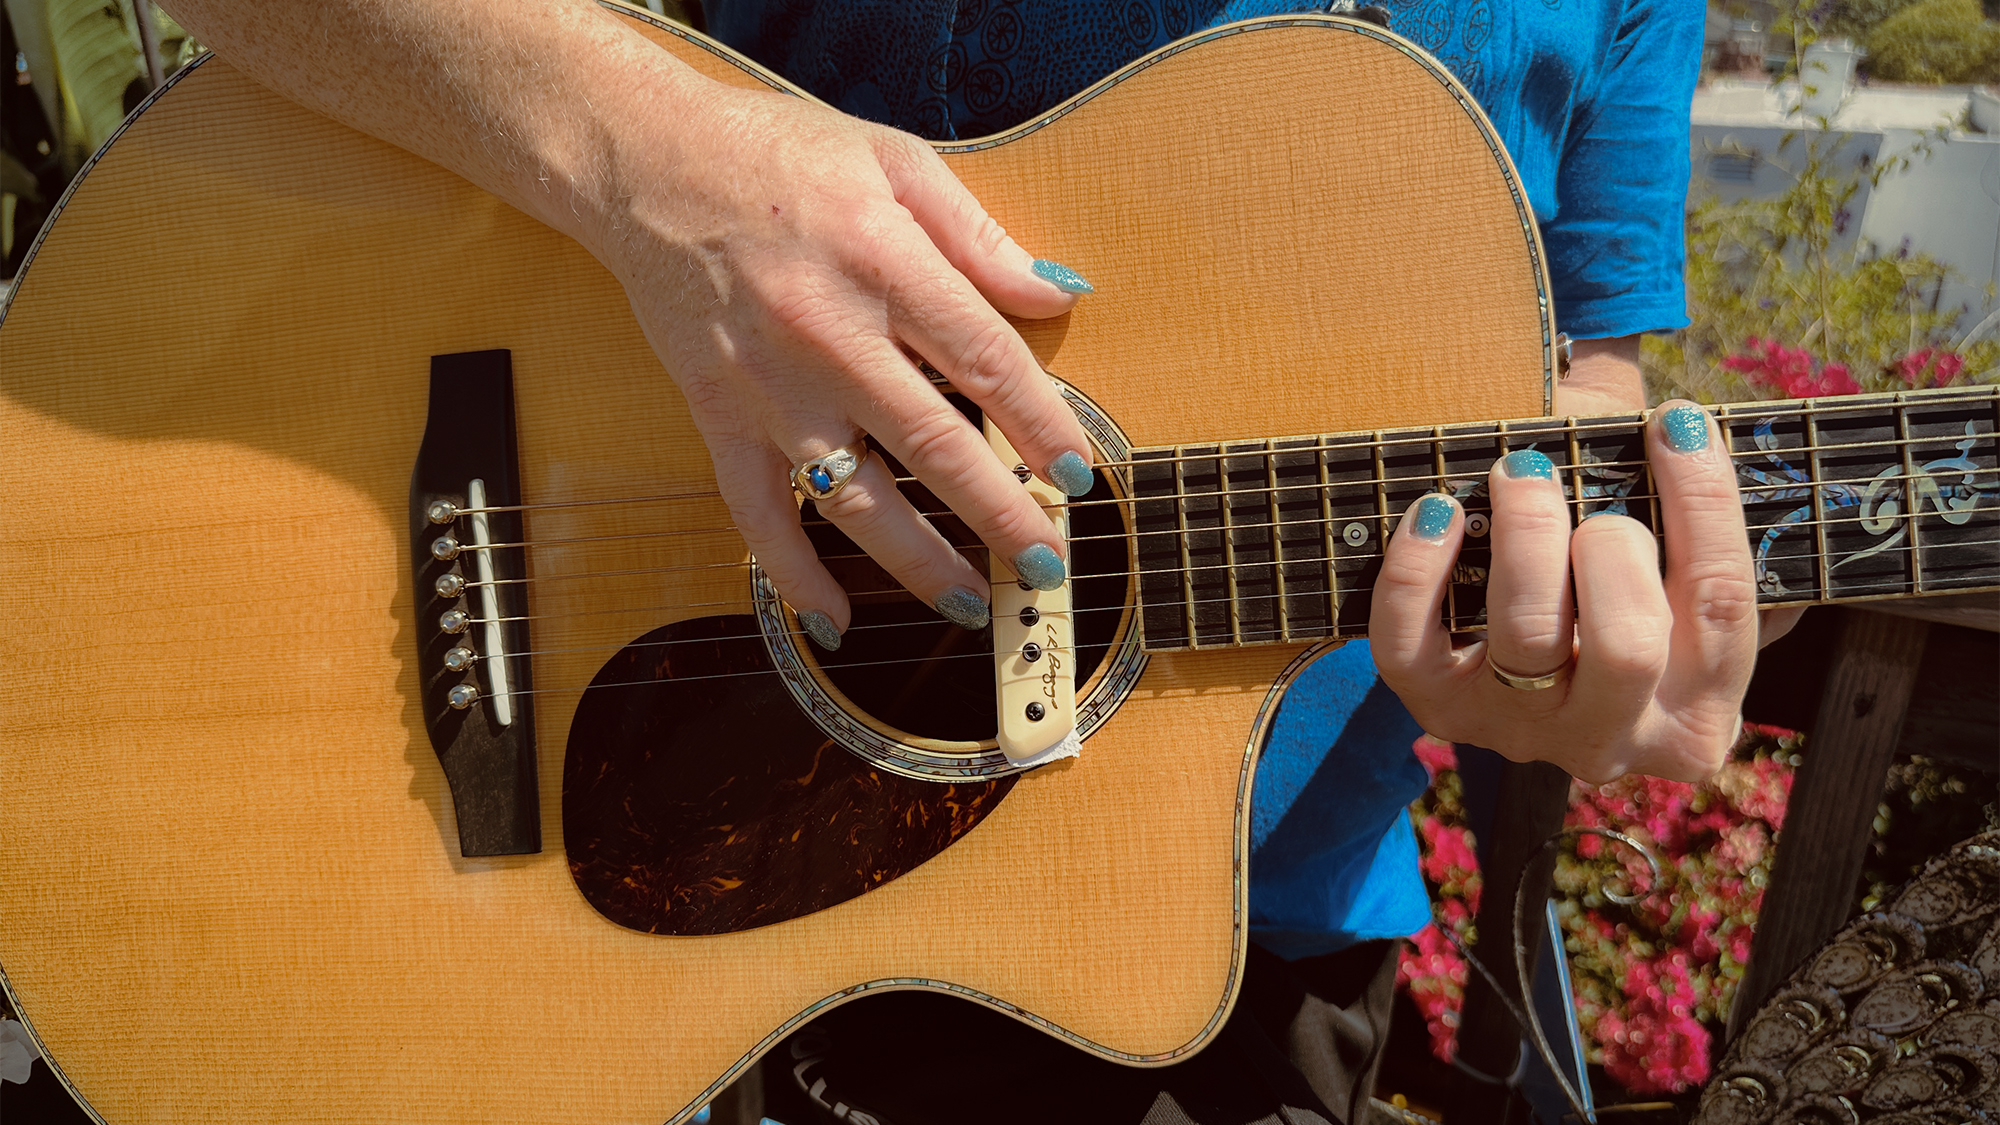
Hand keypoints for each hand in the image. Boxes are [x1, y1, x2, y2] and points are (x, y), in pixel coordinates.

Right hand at [597, 82, 1097, 644]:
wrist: (648, 162)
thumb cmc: (780, 156)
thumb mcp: (895, 162)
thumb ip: (979, 237)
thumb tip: (1057, 296)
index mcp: (882, 262)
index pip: (984, 360)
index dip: (1040, 425)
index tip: (1078, 475)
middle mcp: (827, 335)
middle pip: (934, 446)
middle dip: (1000, 516)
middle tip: (1047, 565)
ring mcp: (769, 387)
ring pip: (853, 498)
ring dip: (919, 563)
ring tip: (974, 604)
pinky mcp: (718, 416)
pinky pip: (757, 513)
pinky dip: (793, 574)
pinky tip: (836, 620)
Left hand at [1370, 401, 1761, 783]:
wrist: (1540, 682)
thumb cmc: (1620, 595)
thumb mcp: (1676, 566)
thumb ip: (1693, 511)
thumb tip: (1683, 423)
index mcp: (1700, 704)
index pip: (1720, 599)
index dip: (1702, 500)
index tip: (1675, 422)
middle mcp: (1617, 733)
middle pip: (1629, 645)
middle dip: (1609, 542)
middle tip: (1585, 484)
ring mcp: (1525, 728)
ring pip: (1529, 639)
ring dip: (1524, 537)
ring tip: (1518, 474)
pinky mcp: (1442, 709)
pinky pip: (1412, 644)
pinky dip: (1417, 570)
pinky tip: (1437, 512)